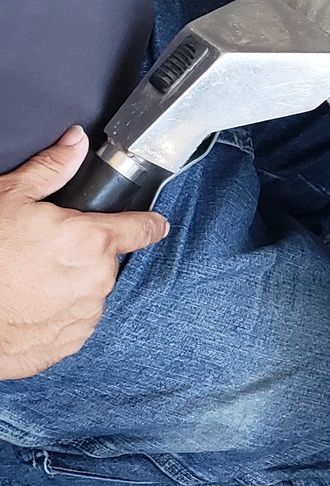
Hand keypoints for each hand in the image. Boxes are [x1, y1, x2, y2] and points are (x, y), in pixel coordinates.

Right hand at [0, 128, 169, 379]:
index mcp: (90, 241)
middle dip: (84, 252)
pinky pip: (75, 320)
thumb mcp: (9, 197)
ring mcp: (84, 316)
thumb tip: (77, 142)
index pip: (140, 229)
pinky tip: (31, 302)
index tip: (158, 224)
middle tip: (45, 249)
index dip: (149, 224)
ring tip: (31, 277)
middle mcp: (96, 281)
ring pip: (90, 290)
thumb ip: (51, 169)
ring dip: (71, 283)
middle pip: (106, 259)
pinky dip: (58, 311)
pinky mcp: (69, 343)